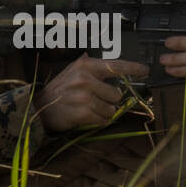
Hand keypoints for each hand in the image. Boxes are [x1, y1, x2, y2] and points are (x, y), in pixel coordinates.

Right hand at [33, 55, 148, 131]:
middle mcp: (85, 79)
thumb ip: (93, 68)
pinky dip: (97, 121)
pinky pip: (103, 120)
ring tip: (88, 108)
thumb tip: (115, 66)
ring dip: (103, 112)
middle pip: (117, 93)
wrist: (40, 108)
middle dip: (109, 100)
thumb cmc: (60, 90)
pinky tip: (85, 116)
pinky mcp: (82, 113)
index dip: (133, 68)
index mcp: (85, 66)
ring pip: (111, 109)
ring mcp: (83, 96)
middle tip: (95, 100)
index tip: (145, 70)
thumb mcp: (73, 72)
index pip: (115, 65)